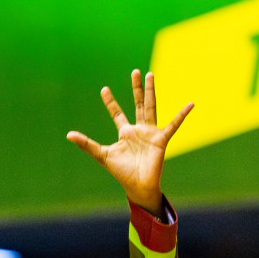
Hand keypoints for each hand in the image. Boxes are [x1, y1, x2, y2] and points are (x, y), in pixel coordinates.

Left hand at [66, 69, 192, 212]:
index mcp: (125, 133)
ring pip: (150, 107)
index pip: (117, 113)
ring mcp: (151, 133)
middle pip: (137, 104)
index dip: (110, 102)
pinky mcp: (161, 139)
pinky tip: (190, 104)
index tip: (103, 89)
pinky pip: (173, 125)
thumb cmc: (121, 172)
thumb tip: (68, 134)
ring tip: (150, 75)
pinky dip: (182, 115)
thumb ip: (86, 144)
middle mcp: (138, 130)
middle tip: (136, 72)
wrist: (137, 185)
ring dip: (150, 91)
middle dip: (136, 88)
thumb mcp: (101, 154)